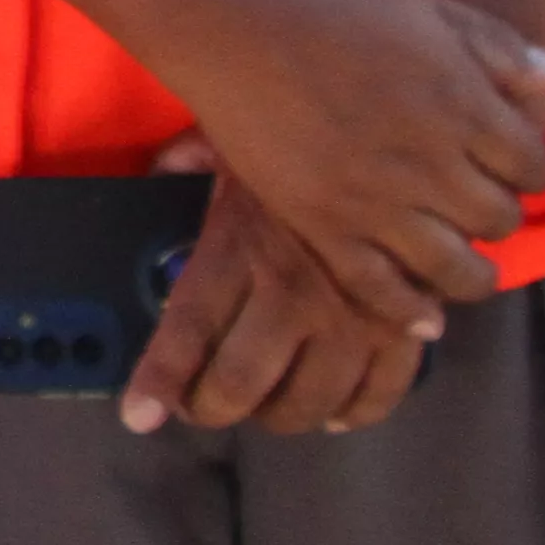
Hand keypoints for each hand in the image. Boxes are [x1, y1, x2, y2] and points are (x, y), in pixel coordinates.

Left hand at [116, 152, 430, 437]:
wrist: (402, 128)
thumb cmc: (305, 133)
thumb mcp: (239, 137)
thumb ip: (189, 160)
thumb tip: (161, 169)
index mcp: (243, 246)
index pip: (189, 328)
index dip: (160, 380)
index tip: (139, 415)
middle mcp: (293, 290)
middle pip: (242, 381)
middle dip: (212, 407)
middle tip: (200, 408)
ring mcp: (353, 315)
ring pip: (308, 401)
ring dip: (279, 416)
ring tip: (262, 409)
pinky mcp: (405, 323)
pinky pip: (380, 392)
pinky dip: (354, 413)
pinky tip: (335, 412)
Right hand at [157, 0, 544, 323]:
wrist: (235, 21)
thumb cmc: (334, 6)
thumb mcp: (430, 10)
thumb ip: (500, 48)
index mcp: (463, 107)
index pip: (532, 165)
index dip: (529, 169)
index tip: (511, 166)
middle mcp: (429, 164)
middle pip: (498, 218)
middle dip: (500, 214)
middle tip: (480, 206)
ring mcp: (376, 201)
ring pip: (454, 268)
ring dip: (473, 274)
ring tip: (467, 268)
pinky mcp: (323, 224)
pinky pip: (379, 287)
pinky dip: (410, 310)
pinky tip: (425, 318)